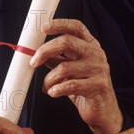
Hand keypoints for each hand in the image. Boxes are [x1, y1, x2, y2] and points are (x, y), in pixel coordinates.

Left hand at [30, 18, 122, 133]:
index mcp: (90, 44)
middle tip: (33, 62)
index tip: (43, 27)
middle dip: (45, 51)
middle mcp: (96, 53)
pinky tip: (53, 92)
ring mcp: (100, 68)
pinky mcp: (99, 85)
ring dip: (49, 79)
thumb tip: (32, 50)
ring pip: (64, 67)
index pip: (76, 26)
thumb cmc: (82, 85)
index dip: (59, 24)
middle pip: (67, 42)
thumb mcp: (68, 67)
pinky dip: (56, 89)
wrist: (101, 109)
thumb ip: (55, 57)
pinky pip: (70, 85)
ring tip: (46, 86)